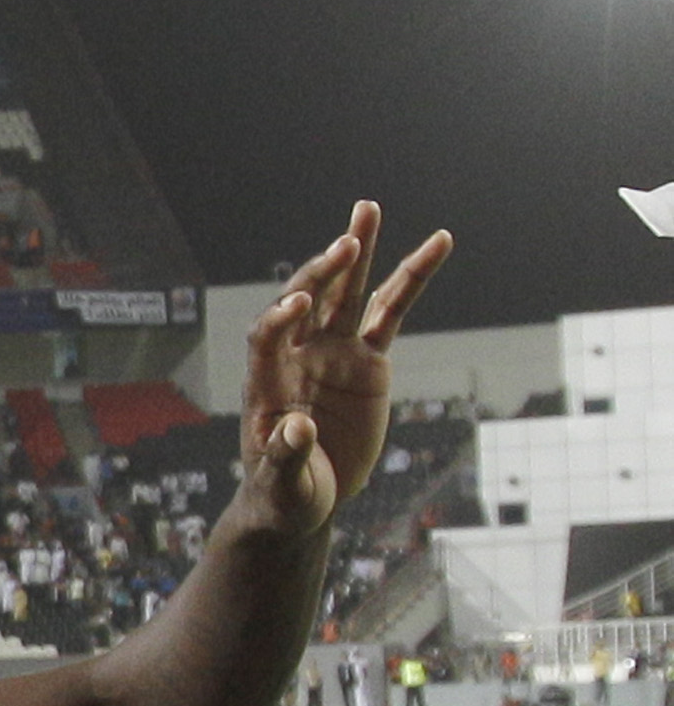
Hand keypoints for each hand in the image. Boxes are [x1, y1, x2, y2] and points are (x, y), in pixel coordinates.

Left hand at [241, 201, 452, 530]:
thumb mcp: (283, 483)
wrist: (304, 496)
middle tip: (347, 244)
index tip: (296, 307)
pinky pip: (392, 311)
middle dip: (324, 272)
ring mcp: (333, 351)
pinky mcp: (368, 358)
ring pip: (348, 293)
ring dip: (357, 252)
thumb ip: (286, 457)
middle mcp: (298, 355)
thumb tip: (297, 432)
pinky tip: (438, 243)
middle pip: (307, 300)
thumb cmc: (284, 492)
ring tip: (368, 209)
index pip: (268, 336)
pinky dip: (412, 278)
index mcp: (268, 380)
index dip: (280, 319)